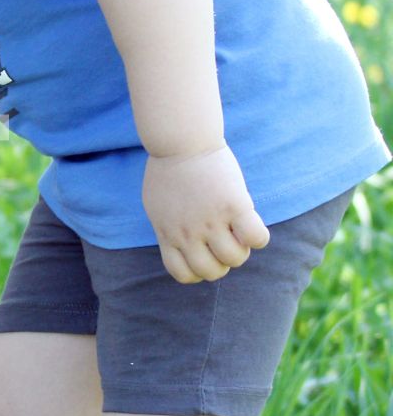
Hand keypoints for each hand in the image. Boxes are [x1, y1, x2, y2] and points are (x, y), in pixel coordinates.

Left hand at [142, 144, 269, 282]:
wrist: (181, 141)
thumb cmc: (169, 169)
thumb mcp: (157, 205)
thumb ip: (167, 227)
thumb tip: (178, 243)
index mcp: (168, 234)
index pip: (183, 274)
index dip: (198, 270)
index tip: (205, 253)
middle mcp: (188, 233)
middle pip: (212, 271)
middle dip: (222, 262)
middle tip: (225, 241)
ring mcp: (211, 221)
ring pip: (235, 258)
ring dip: (242, 249)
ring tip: (239, 230)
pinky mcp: (234, 206)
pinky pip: (257, 238)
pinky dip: (259, 237)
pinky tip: (251, 223)